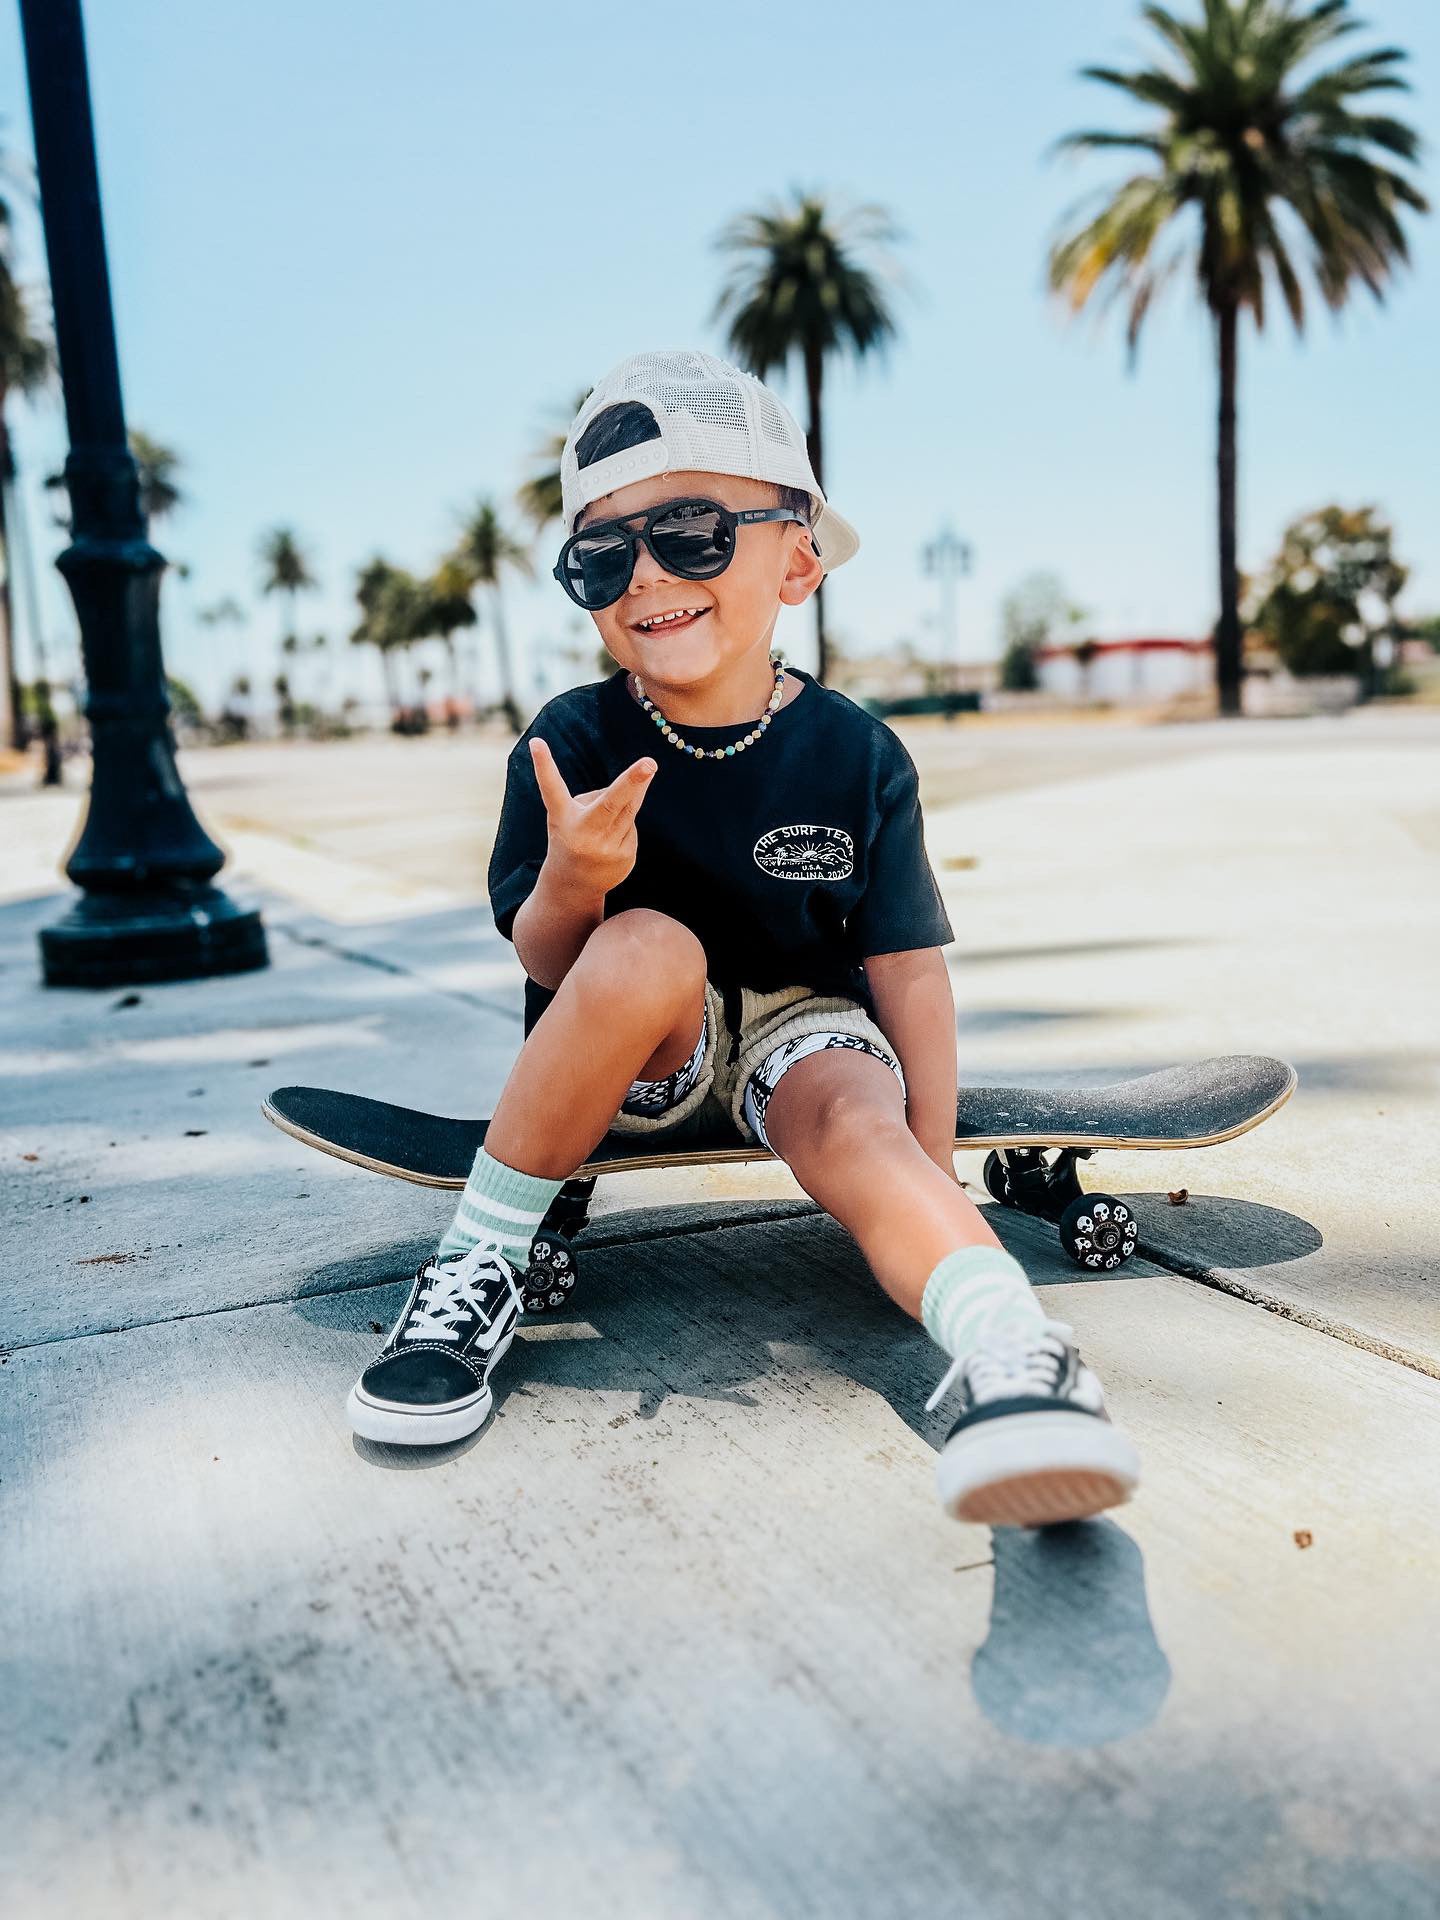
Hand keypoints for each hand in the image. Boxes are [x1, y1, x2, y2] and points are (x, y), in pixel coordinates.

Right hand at [529, 737, 655, 896]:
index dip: (543, 765)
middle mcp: (584, 833)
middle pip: (611, 803)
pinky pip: (631, 825)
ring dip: (633, 792)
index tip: (536, 743)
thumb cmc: (571, 836)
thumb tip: (635, 786)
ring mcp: (606, 848)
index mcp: (563, 817)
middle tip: (650, 763)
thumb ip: (597, 797)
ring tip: (620, 799)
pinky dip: (624, 824)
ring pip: (629, 808)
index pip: (552, 788)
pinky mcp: (624, 858)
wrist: (573, 885)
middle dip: (632, 782)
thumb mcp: (569, 815)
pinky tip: (610, 841)